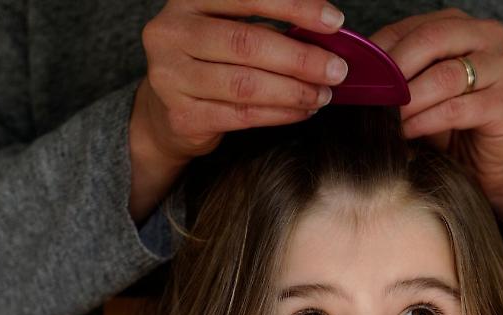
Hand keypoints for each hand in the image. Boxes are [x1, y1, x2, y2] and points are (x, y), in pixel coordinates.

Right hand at [128, 0, 350, 218]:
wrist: (166, 112)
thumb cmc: (210, 63)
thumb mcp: (228, 28)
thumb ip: (267, 25)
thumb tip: (327, 32)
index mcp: (189, 0)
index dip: (294, 6)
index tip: (334, 22)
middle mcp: (171, 33)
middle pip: (247, 43)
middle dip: (301, 58)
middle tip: (337, 69)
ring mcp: (170, 76)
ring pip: (245, 84)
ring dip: (294, 91)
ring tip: (323, 94)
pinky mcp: (181, 116)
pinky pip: (241, 116)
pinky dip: (279, 114)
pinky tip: (302, 111)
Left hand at [371, 9, 502, 231]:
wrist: (482, 164)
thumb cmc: (444, 124)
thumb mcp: (415, 90)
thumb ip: (392, 72)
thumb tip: (350, 69)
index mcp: (462, 24)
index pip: (413, 27)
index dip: (379, 50)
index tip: (352, 75)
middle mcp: (489, 37)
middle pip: (432, 39)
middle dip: (394, 69)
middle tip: (367, 95)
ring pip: (445, 76)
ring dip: (408, 100)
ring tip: (384, 118)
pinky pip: (457, 109)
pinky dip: (425, 121)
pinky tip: (406, 132)